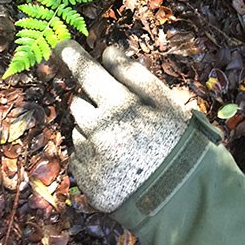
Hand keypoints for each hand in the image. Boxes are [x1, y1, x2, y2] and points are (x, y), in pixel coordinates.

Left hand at [54, 40, 190, 212]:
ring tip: (125, 144)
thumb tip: (108, 53)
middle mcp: (98, 131)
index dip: (72, 55)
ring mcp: (91, 158)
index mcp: (118, 106)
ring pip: (79, 130)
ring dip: (93, 130)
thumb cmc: (178, 141)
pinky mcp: (87, 182)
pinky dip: (92, 154)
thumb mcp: (165, 102)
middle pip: (78, 103)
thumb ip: (133, 74)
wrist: (184, 199)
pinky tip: (117, 162)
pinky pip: (80, 157)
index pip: (86, 72)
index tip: (61, 45)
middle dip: (92, 102)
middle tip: (119, 114)